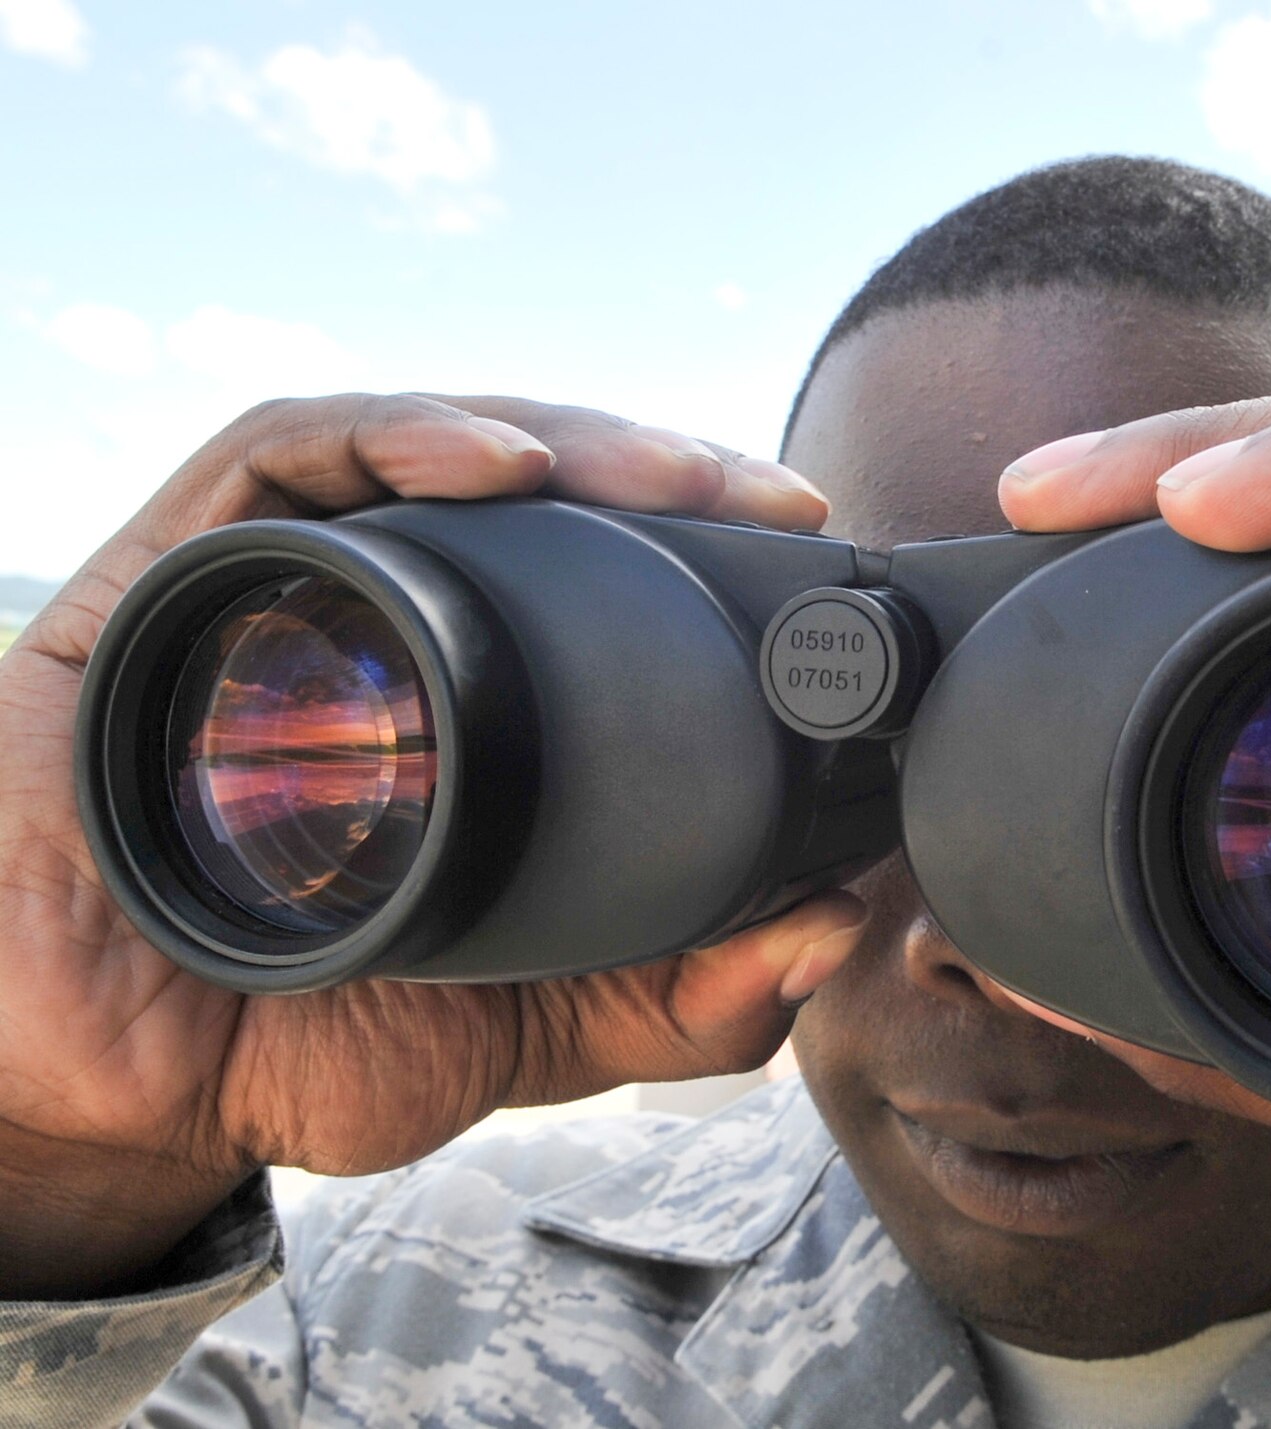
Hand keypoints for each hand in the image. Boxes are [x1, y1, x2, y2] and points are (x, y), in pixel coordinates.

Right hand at [0, 394, 866, 1298]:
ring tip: (668, 470)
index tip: (819, 560)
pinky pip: (287, 456)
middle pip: (541, 497)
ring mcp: (285, 587)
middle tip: (771, 496)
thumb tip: (832, 937)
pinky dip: (398, 438)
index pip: (608, 583)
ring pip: (437, 450)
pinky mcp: (175, 566)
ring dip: (566, 438)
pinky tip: (495, 465)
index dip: (715, 553)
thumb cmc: (299, 1036)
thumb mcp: (525, 1032)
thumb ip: (672, 1001)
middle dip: (664, 475)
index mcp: (477, 704)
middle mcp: (390, 627)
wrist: (101, 1078)